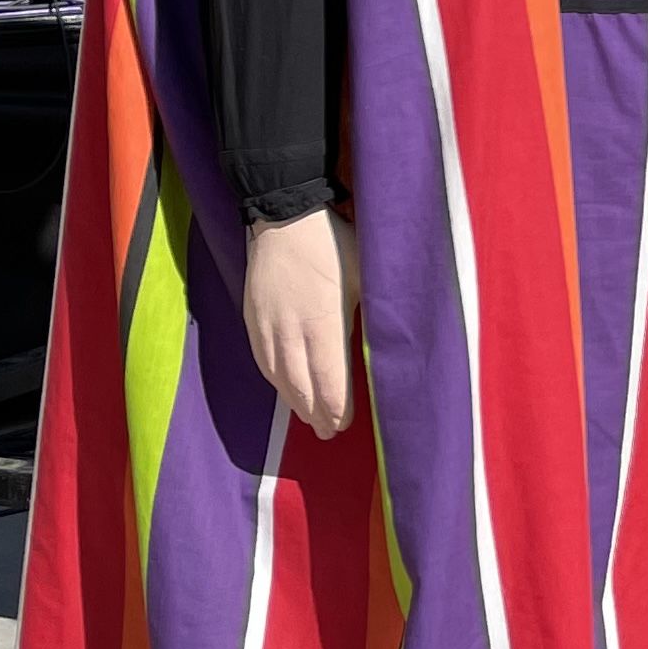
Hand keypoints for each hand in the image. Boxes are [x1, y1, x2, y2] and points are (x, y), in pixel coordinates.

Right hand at [244, 209, 361, 440]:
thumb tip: (394, 346)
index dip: (336, 409)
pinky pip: (262, 359)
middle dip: (316, 413)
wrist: (286, 216)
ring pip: (278, 377)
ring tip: (308, 418)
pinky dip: (273, 380)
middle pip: (302, 386)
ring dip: (294, 401)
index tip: (344, 425)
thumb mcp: (367, 276)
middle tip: (329, 433)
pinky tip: (282, 388)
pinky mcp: (253, 317)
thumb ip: (374, 315)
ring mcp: (268, 326)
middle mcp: (292, 332)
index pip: (329, 382)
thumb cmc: (335, 244)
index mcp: (324, 325)